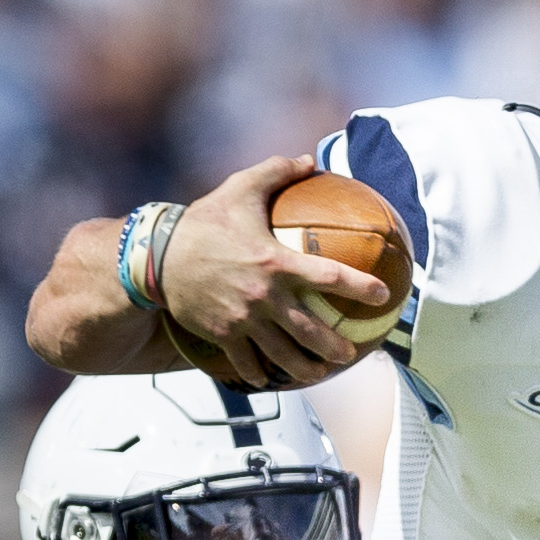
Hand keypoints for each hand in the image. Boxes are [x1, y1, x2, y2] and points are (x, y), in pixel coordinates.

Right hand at [160, 157, 390, 388]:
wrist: (157, 256)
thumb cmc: (204, 221)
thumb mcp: (241, 188)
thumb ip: (278, 171)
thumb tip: (311, 159)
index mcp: (276, 261)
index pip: (330, 276)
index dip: (360, 287)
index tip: (383, 296)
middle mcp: (265, 296)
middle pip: (310, 330)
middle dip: (334, 346)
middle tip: (349, 353)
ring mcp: (244, 320)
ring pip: (282, 354)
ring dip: (304, 368)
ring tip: (318, 373)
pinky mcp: (223, 335)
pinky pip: (247, 362)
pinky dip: (260, 373)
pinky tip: (269, 379)